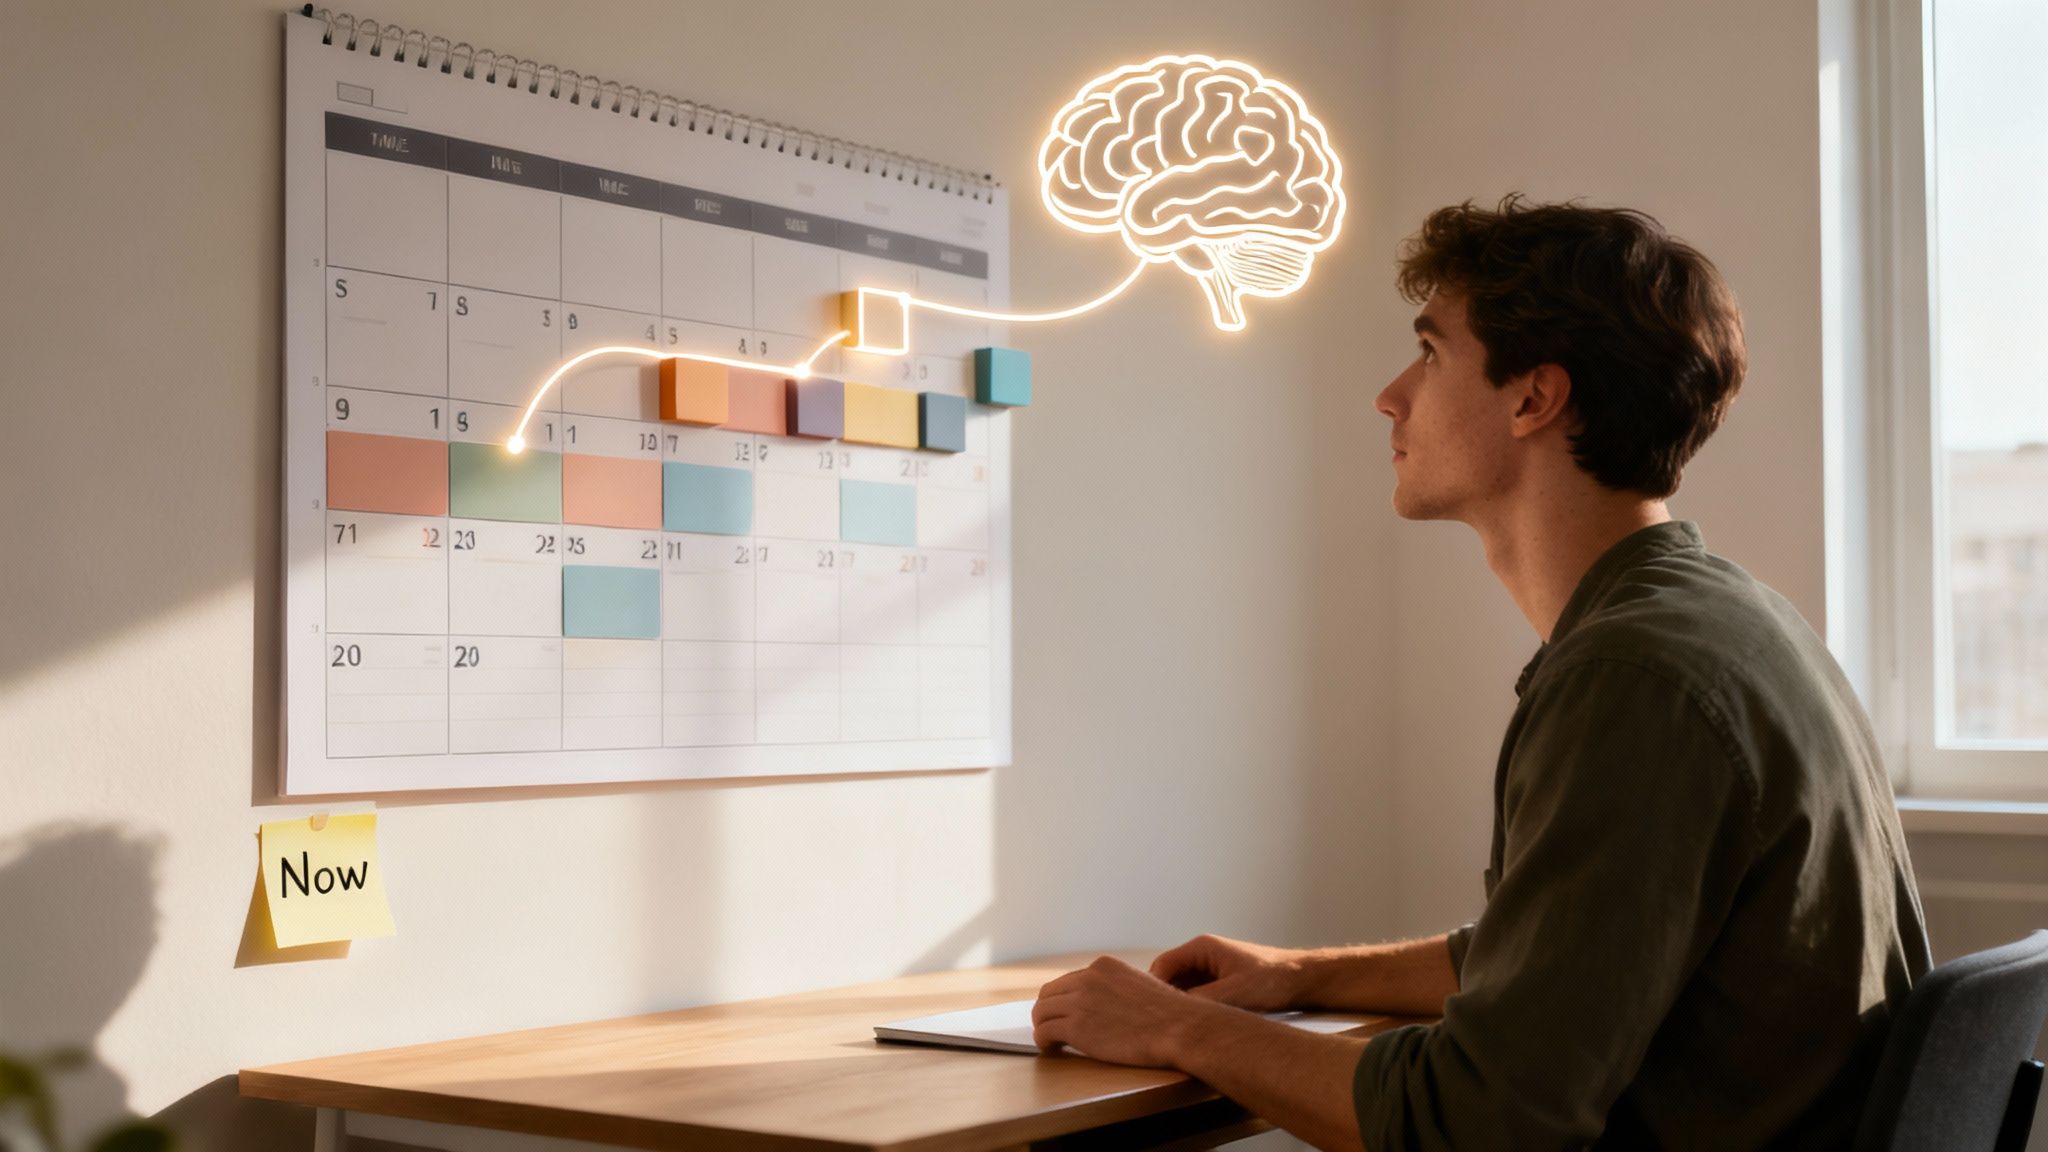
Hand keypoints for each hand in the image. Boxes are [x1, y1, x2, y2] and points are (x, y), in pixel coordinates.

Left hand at [1031, 955, 1224, 1066]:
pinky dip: (1043, 1042)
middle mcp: (1088, 978)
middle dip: (1048, 1011)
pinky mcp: (1077, 1027)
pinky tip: (1051, 1049)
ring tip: (1051, 1041)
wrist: (1179, 1028)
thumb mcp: (1139, 985)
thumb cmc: (1169, 1014)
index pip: (1069, 981)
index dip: (1063, 1000)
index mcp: (1103, 966)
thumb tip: (1104, 1005)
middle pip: (1049, 993)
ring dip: (1043, 1027)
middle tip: (1052, 1028)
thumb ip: (1116, 989)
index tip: (1064, 1013)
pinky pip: (1045, 1032)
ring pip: (1041, 1012)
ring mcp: (1081, 1001)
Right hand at [1148, 933, 1304, 1011]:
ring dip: (1180, 1005)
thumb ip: (1198, 1002)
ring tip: (1177, 1028)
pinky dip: (1194, 1007)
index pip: (1161, 967)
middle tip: (1159, 1025)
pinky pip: (1197, 994)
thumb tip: (1171, 1016)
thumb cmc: (1270, 981)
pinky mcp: (1221, 981)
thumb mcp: (1232, 994)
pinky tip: (1196, 1025)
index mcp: (1201, 948)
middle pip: (1169, 977)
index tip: (1150, 1015)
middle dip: (1164, 1000)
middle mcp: (1203, 954)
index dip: (1152, 990)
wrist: (1303, 979)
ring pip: (1182, 988)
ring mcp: (1211, 968)